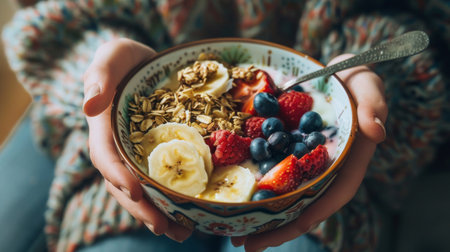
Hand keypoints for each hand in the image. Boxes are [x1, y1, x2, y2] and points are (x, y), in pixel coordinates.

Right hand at [83, 38, 192, 241]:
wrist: (141, 65)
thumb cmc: (124, 59)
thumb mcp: (111, 56)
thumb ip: (99, 75)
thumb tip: (89, 105)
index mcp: (103, 128)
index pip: (106, 157)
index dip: (118, 176)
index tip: (137, 191)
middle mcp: (118, 148)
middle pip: (124, 184)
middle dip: (142, 208)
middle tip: (165, 227)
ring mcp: (136, 155)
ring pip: (142, 190)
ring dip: (159, 213)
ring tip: (182, 232)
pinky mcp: (155, 155)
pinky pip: (160, 181)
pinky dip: (172, 200)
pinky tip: (191, 214)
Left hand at [231, 54, 387, 251]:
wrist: (336, 71)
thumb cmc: (358, 82)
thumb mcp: (370, 89)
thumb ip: (374, 108)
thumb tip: (376, 132)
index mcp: (345, 164)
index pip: (330, 198)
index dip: (307, 218)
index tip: (280, 234)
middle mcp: (322, 168)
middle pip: (301, 204)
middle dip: (274, 226)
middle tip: (243, 243)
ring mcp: (301, 160)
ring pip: (282, 192)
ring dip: (259, 211)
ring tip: (230, 229)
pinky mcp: (286, 148)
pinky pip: (269, 168)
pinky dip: (252, 182)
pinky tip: (232, 190)